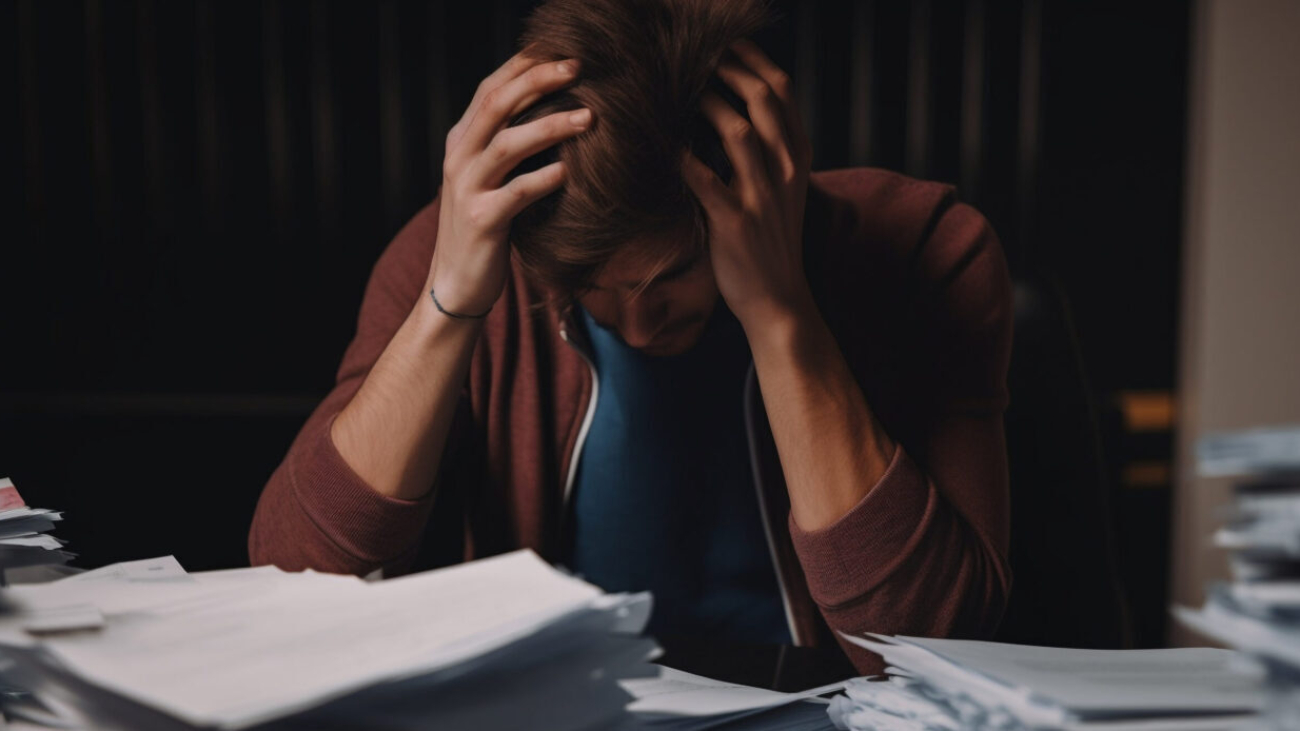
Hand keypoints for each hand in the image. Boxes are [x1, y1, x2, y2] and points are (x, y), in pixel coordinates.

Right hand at [427, 51, 592, 315]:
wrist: (456, 283)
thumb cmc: (486, 226)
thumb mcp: (489, 177)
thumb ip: (508, 143)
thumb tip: (554, 108)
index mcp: (462, 141)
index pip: (490, 89)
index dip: (523, 65)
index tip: (562, 50)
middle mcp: (460, 158)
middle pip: (496, 104)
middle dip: (537, 80)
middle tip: (578, 68)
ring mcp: (467, 189)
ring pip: (507, 144)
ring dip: (550, 126)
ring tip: (588, 116)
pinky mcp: (482, 221)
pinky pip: (516, 193)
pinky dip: (544, 179)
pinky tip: (569, 172)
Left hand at [680, 39, 813, 329]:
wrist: (778, 299)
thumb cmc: (769, 239)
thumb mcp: (780, 188)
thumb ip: (765, 150)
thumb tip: (727, 108)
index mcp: (798, 156)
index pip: (782, 90)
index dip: (751, 58)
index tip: (722, 42)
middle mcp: (786, 170)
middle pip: (762, 99)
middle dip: (726, 68)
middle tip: (692, 55)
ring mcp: (763, 196)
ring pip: (738, 131)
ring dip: (704, 103)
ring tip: (676, 89)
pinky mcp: (736, 222)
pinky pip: (705, 180)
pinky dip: (681, 157)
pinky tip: (661, 144)